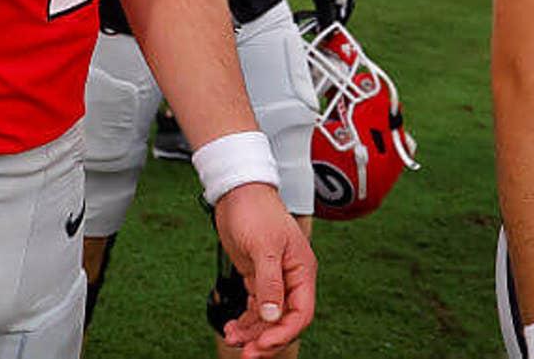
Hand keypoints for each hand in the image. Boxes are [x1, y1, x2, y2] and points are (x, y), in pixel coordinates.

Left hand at [213, 183, 313, 356]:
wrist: (237, 191)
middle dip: (266, 339)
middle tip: (246, 353)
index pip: (301, 313)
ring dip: (252, 332)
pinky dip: (245, 321)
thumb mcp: (264, 247)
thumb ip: (270, 283)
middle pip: (284, 321)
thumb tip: (273, 316)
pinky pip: (254, 308)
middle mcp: (291, 279)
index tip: (263, 345)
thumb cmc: (256, 211)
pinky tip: (232, 328)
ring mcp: (273, 280)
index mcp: (302, 271)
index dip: (284, 333)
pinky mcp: (256, 278)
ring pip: (267, 318)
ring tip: (232, 339)